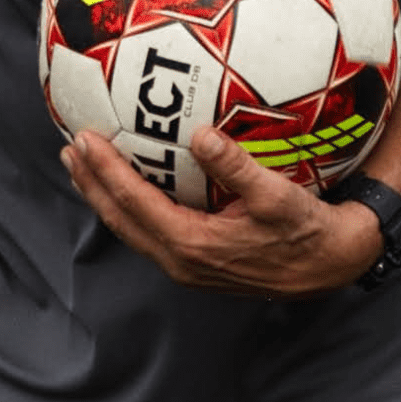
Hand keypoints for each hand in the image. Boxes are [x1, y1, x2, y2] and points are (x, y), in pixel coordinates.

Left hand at [60, 127, 384, 298]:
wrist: (331, 266)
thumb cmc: (305, 230)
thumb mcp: (277, 195)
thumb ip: (236, 167)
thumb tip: (201, 135)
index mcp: (193, 246)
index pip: (135, 203)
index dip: (105, 172)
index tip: (83, 140)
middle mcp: (182, 260)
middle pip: (121, 220)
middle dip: (92, 185)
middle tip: (69, 148)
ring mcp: (187, 265)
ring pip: (131, 229)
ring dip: (105, 197)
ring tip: (83, 167)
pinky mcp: (196, 261)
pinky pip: (148, 231)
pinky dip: (129, 206)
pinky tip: (129, 185)